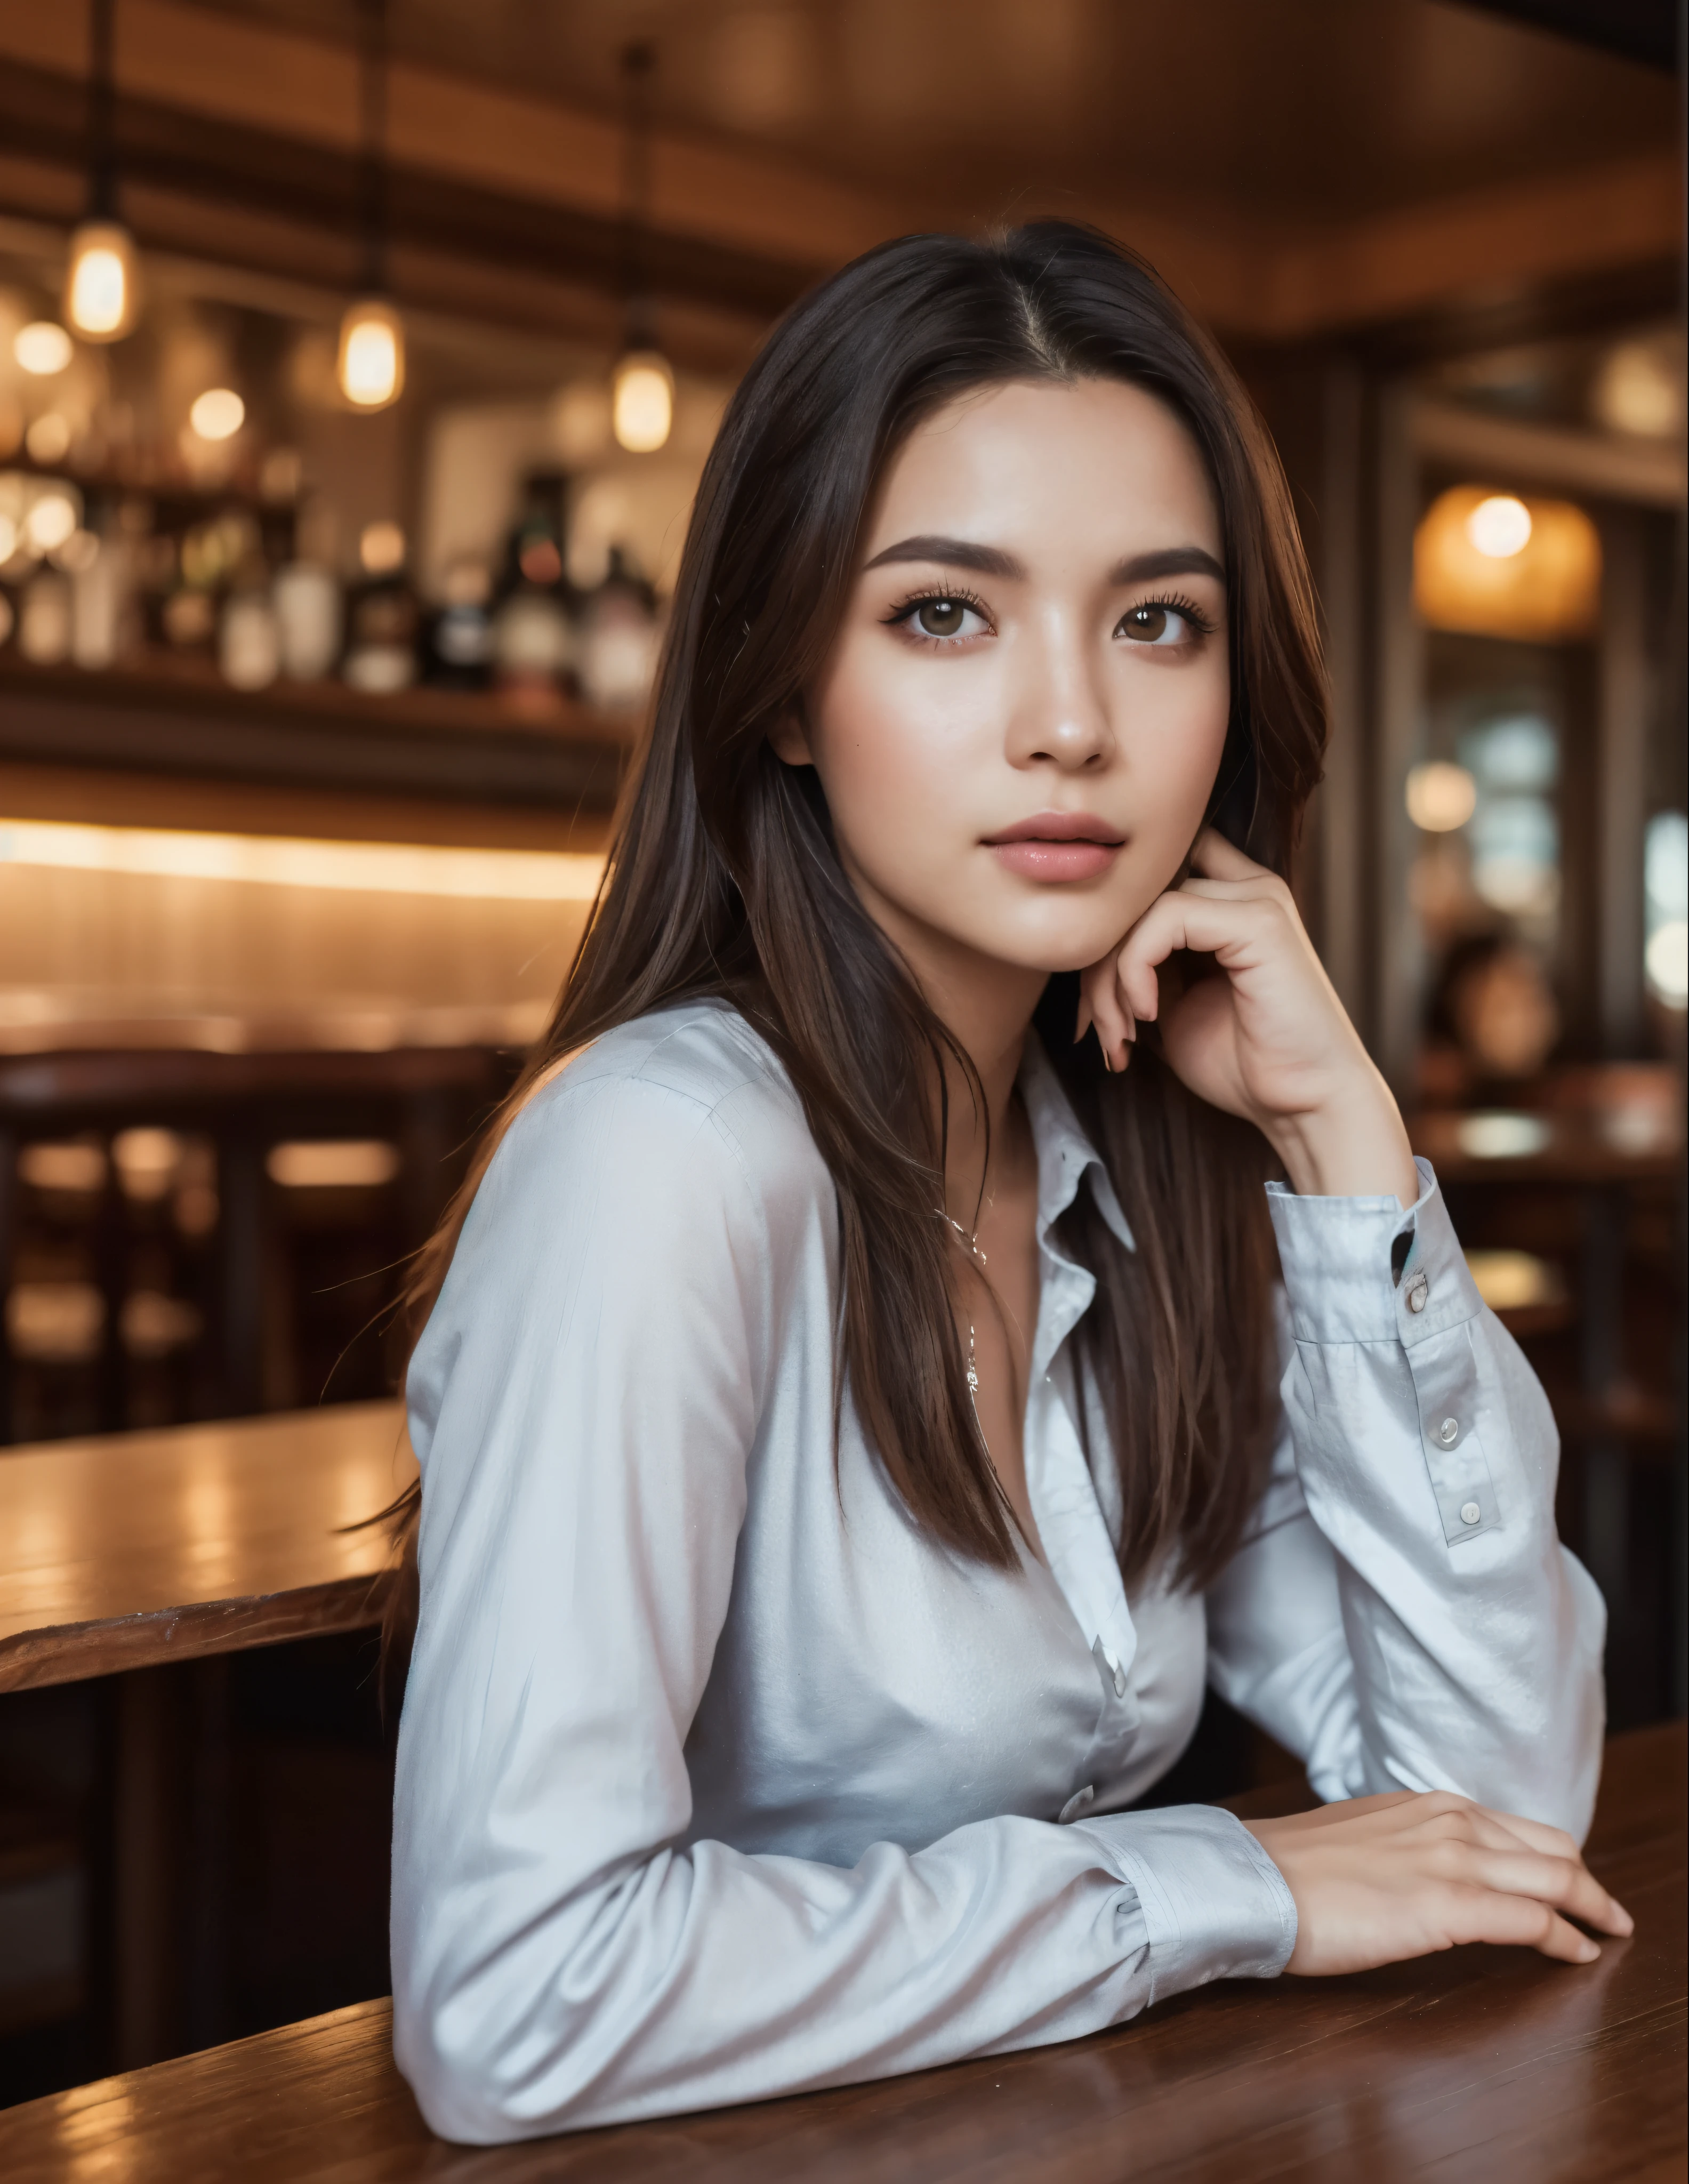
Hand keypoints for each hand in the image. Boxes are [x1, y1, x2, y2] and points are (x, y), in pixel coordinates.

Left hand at [1077, 828, 1419, 1205]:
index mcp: (1231, 901)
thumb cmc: (1243, 1065)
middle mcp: (1247, 886)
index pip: (1153, 869)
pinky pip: (1165, 918)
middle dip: (1096, 960)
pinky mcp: (1259, 920)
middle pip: (1137, 889)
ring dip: (1109, 976)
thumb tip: (1081, 950)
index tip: (1094, 1000)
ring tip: (1121, 1034)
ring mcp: (1257, 897)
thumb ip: (1140, 966)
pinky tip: (1148, 1015)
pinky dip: (1137, 969)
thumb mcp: (1172, 1007)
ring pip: (1143, 904)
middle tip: (1097, 1027)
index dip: (1109, 925)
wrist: (1304, 1106)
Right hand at [1245, 1788, 1632, 1974]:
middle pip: (1551, 1845)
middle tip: (1604, 1910)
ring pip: (1555, 1876)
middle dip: (1586, 1880)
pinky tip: (1578, 1953)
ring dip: (1591, 1906)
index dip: (1554, 1855)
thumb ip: (1405, 1841)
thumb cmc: (1295, 1867)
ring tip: (1606, 1930)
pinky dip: (1566, 1937)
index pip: (1515, 1825)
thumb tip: (1425, 1868)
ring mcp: (1453, 1859)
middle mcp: (1450, 1819)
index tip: (1570, 1880)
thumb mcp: (1362, 1835)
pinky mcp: (1451, 1905)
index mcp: (1427, 1802)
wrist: (1257, 1880)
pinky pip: (1533, 1919)